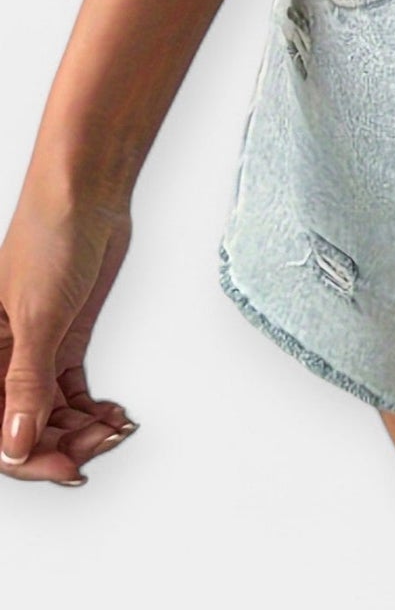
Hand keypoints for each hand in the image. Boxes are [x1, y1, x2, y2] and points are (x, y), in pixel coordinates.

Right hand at [0, 189, 136, 485]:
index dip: (26, 455)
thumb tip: (16, 443)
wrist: (86, 197)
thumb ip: (27, 383)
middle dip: (60, 444)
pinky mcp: (64, 340)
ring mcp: (34, 351)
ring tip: (114, 427)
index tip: (65, 467)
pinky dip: (91, 409)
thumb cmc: (48, 238)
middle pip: (22, 425)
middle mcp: (1, 358)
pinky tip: (113, 415)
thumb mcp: (36, 318)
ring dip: (81, 429)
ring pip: (50, 414)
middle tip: (98, 447)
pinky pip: (70, 392)